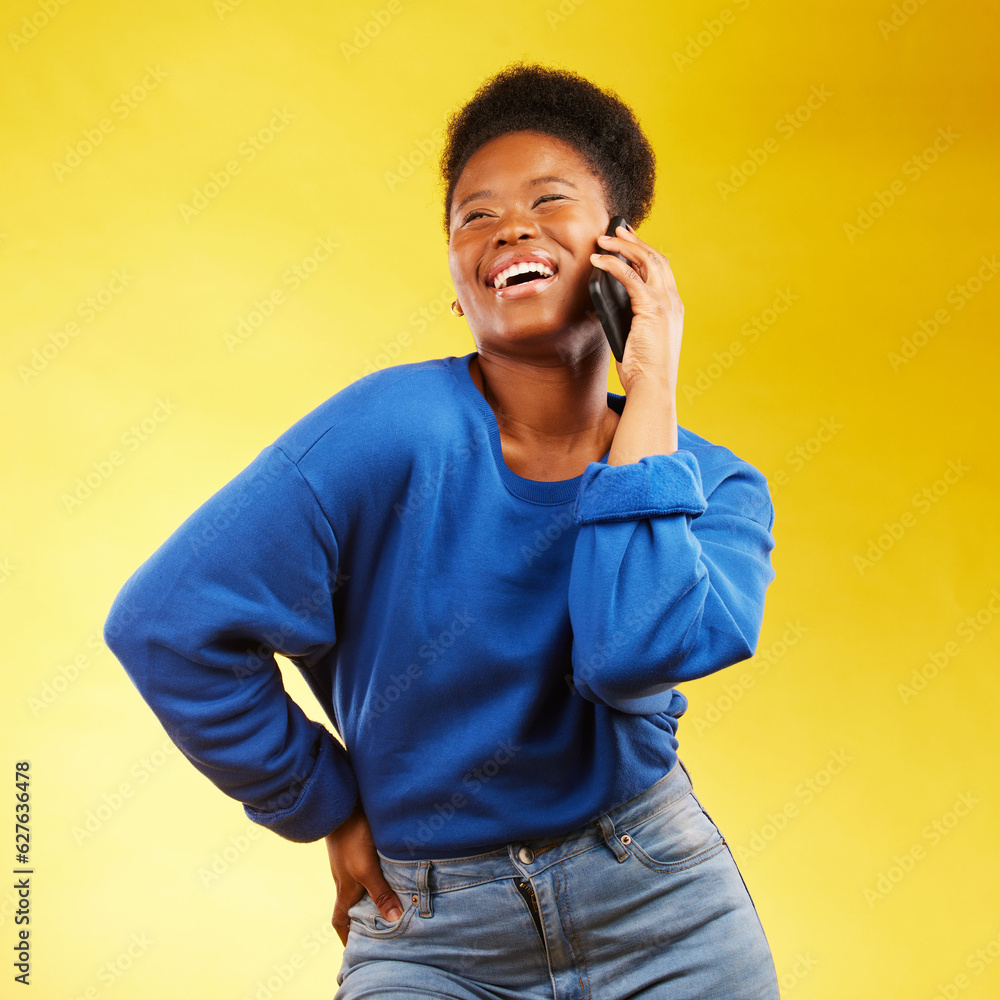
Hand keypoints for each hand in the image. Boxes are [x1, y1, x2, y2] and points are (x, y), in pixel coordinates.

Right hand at [325, 797, 403, 946]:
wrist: (342, 801)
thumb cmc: (351, 838)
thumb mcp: (366, 869)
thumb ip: (380, 893)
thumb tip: (393, 920)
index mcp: (344, 888)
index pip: (340, 919)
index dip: (345, 936)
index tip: (354, 949)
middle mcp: (345, 876)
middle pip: (353, 902)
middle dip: (365, 916)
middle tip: (383, 927)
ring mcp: (350, 859)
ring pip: (363, 883)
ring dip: (376, 892)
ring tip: (397, 900)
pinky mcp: (358, 844)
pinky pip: (369, 866)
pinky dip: (380, 873)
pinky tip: (396, 869)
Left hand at [590, 223, 682, 396]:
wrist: (653, 387)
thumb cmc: (643, 370)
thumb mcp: (637, 338)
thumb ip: (630, 318)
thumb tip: (608, 303)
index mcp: (672, 308)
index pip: (661, 271)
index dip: (645, 253)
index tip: (629, 243)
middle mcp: (673, 301)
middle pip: (656, 259)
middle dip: (636, 241)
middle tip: (617, 230)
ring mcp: (665, 303)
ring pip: (646, 261)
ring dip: (624, 246)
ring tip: (604, 239)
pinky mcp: (652, 308)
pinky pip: (630, 277)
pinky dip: (614, 264)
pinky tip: (599, 260)